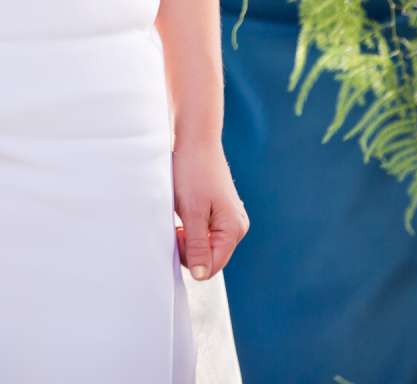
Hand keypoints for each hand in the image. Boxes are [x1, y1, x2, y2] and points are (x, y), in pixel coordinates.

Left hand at [172, 138, 247, 280]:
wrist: (196, 139)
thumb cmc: (192, 172)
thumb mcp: (191, 211)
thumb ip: (197, 245)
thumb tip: (200, 275)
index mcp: (234, 229)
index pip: (210, 267)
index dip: (189, 257)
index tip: (178, 232)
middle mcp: (237, 226)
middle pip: (209, 258)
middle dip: (190, 246)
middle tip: (178, 222)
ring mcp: (230, 219)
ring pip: (206, 245)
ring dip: (189, 235)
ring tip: (182, 212)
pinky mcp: (221, 211)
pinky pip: (206, 232)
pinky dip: (192, 226)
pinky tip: (186, 208)